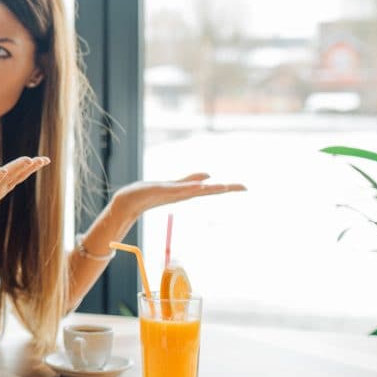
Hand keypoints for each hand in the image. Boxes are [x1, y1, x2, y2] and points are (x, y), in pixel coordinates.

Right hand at [0, 156, 49, 218]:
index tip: (4, 171)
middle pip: (9, 176)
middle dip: (18, 169)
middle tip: (29, 160)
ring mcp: (5, 185)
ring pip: (19, 175)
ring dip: (31, 167)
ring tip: (42, 160)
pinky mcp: (10, 182)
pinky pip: (23, 174)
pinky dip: (33, 167)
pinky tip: (43, 160)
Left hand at [110, 173, 245, 223]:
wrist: (131, 201)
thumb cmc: (153, 194)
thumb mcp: (177, 184)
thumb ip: (192, 180)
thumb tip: (208, 175)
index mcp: (189, 192)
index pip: (212, 189)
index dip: (228, 188)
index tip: (245, 187)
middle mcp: (184, 194)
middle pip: (209, 190)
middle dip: (226, 188)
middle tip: (244, 187)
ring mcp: (174, 193)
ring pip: (196, 190)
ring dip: (210, 188)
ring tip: (225, 186)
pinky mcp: (163, 191)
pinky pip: (179, 189)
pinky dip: (188, 187)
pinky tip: (199, 186)